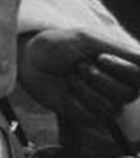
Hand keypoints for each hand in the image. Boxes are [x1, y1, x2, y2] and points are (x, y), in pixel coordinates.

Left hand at [20, 28, 139, 129]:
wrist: (29, 60)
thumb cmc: (58, 45)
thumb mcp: (88, 40)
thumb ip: (121, 51)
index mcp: (123, 67)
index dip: (123, 70)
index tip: (101, 57)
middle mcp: (117, 86)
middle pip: (128, 94)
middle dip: (99, 78)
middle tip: (79, 66)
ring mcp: (103, 102)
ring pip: (109, 107)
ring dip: (84, 89)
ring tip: (70, 76)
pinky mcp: (86, 116)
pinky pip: (90, 117)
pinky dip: (73, 102)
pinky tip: (65, 92)